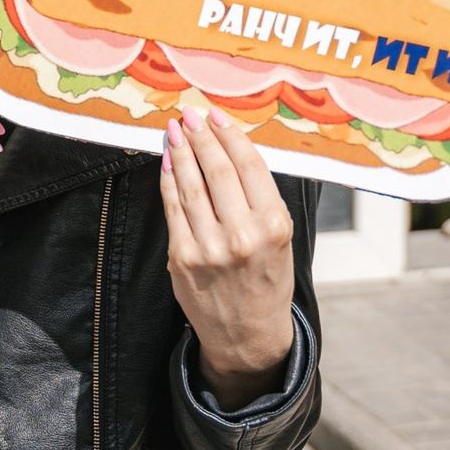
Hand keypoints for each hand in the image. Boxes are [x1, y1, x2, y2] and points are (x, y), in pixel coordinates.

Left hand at [159, 108, 293, 410]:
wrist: (248, 335)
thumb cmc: (267, 280)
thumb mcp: (282, 239)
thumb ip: (260, 198)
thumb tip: (231, 148)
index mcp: (274, 226)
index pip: (249, 166)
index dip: (229, 136)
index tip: (216, 116)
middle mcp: (243, 235)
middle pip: (218, 170)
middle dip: (201, 136)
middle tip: (190, 113)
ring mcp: (208, 248)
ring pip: (191, 185)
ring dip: (181, 151)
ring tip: (175, 129)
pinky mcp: (182, 259)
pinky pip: (173, 209)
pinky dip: (168, 180)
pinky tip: (167, 161)